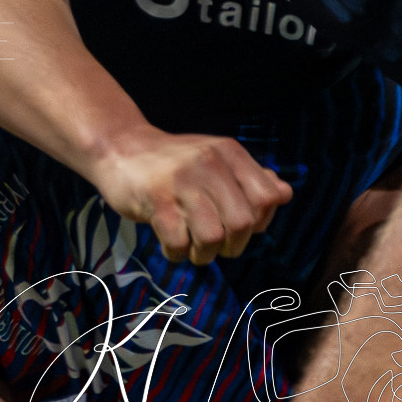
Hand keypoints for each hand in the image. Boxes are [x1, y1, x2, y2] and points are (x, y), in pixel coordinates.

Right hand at [90, 129, 291, 264]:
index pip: (268, 197)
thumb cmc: (172, 161)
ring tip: (193, 248)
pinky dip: (177, 253)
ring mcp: (181, 181)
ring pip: (213, 237)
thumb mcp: (214, 157)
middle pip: (242, 223)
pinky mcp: (155, 200)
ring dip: (204, 254)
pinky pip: (179, 243)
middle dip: (232, 245)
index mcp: (228, 152)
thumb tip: (283, 194)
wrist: (118, 147)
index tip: (239, 225)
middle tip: (216, 244)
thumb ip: (249, 176)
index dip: (261, 221)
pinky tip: (170, 243)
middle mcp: (208, 163)